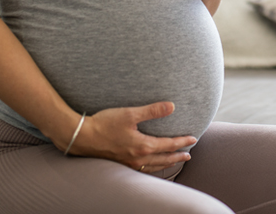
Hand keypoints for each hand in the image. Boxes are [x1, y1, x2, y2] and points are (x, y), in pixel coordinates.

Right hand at [67, 101, 196, 172]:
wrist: (82, 137)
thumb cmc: (105, 124)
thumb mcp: (130, 113)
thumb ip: (152, 111)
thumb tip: (171, 106)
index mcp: (143, 146)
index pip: (168, 145)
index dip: (182, 141)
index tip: (193, 138)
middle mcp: (138, 158)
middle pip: (164, 159)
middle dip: (177, 156)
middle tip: (188, 155)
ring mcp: (129, 163)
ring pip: (153, 166)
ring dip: (166, 163)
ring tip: (174, 161)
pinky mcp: (120, 164)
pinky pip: (143, 169)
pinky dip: (153, 167)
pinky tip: (151, 164)